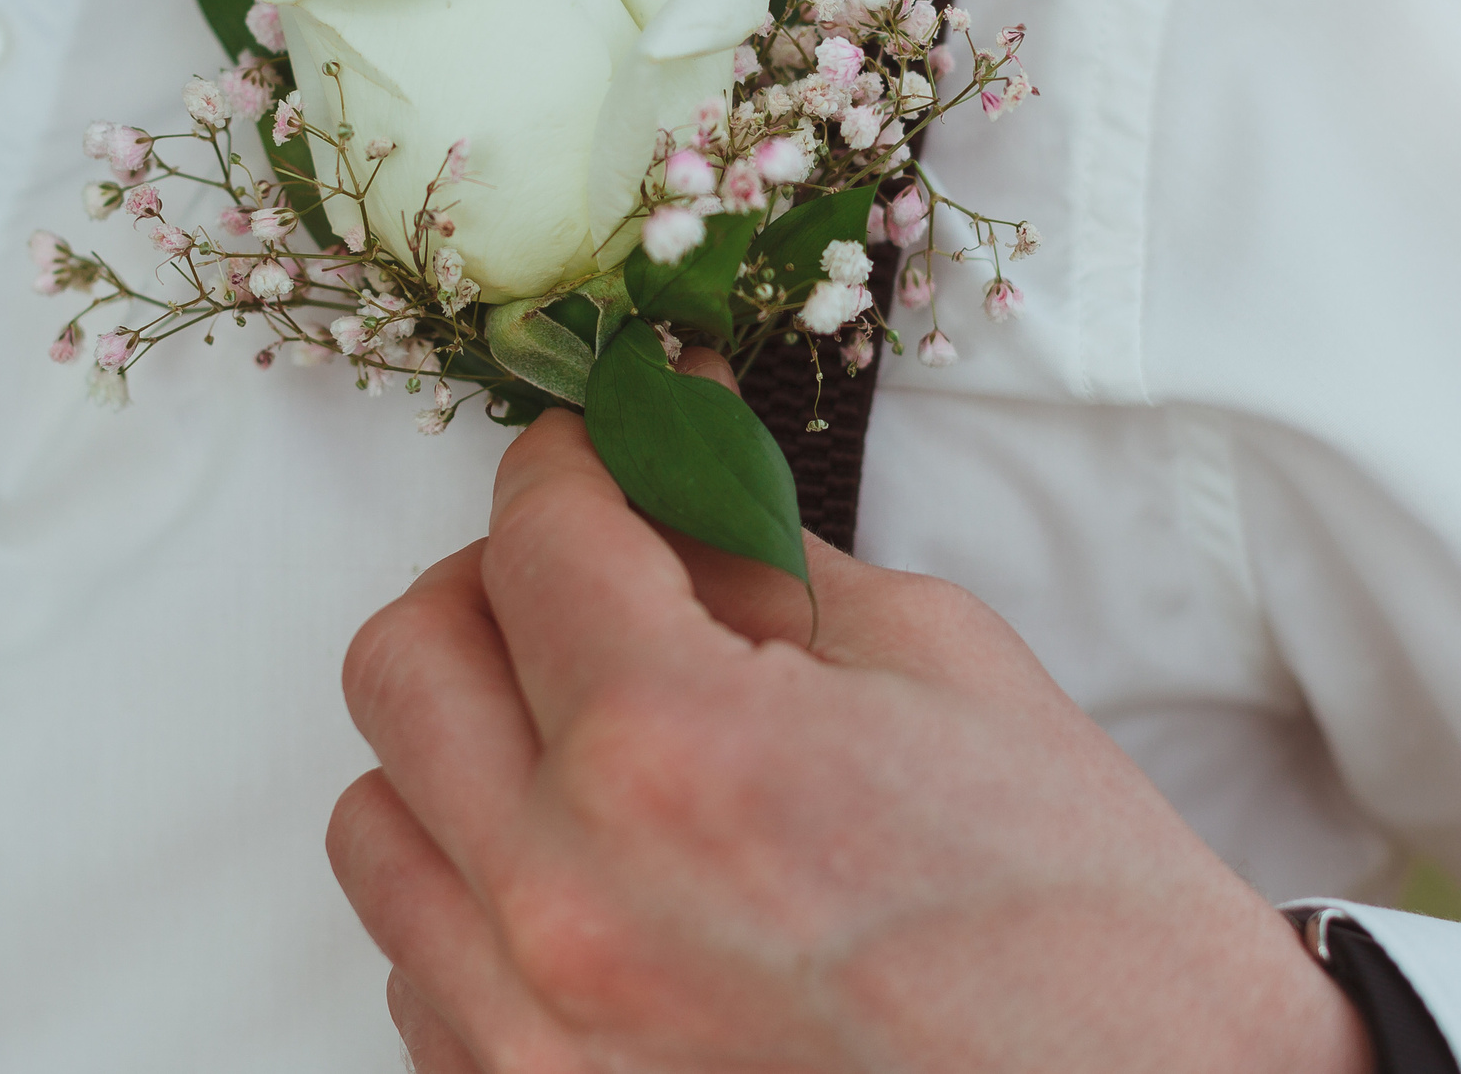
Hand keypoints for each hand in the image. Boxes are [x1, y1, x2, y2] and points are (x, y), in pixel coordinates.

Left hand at [328, 356, 1372, 1073]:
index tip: (601, 445)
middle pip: (404, 660)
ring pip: (378, 820)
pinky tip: (602, 876)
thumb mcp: (939, 665)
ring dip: (468, 746)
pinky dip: (482, 894)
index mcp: (678, 750)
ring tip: (589, 742)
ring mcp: (531, 1039)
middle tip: (585, 576)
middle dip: (492, 581)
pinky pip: (418, 967)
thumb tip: (665, 483)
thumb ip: (758, 561)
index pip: (538, 534)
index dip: (573, 458)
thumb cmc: (1082, 916)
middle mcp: (565, 902)